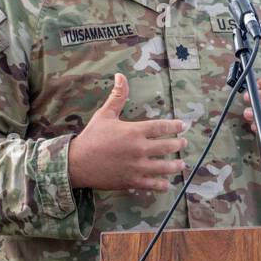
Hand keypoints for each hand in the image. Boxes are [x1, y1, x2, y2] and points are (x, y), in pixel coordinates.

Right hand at [68, 73, 187, 191]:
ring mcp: (137, 167)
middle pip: (167, 146)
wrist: (77, 163)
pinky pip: (152, 184)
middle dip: (179, 144)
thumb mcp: (105, 114)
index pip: (162, 127)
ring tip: (181, 164)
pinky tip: (166, 183)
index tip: (182, 126)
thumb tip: (121, 75)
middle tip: (184, 143)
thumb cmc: (91, 137)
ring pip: (164, 167)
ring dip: (175, 166)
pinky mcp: (132, 181)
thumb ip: (118, 96)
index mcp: (134, 131)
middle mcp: (139, 149)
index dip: (175, 126)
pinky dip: (161, 184)